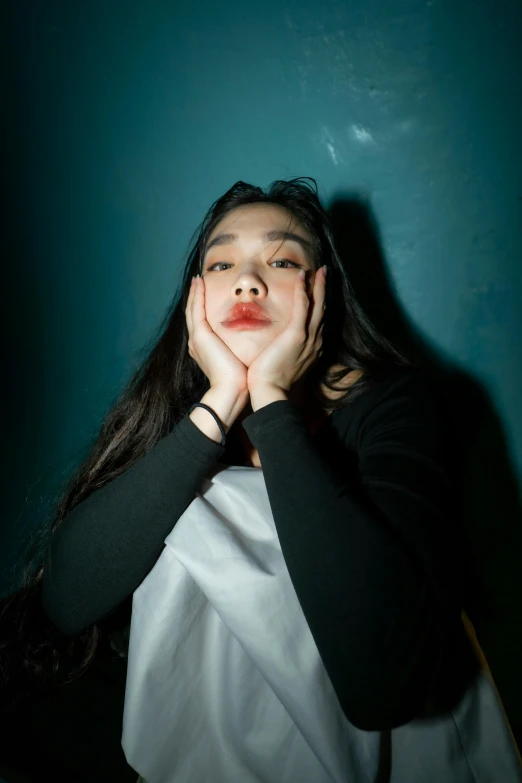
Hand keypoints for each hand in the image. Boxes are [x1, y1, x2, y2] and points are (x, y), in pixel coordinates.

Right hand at [185, 276, 248, 393]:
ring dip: (194, 292)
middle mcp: (196, 342)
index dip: (202, 307)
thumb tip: (249, 341)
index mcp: (204, 348)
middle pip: (193, 313)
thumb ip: (238, 347)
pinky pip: (196, 309)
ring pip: (192, 309)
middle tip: (198, 281)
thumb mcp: (238, 358)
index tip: (206, 292)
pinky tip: (199, 281)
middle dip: (195, 297)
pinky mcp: (200, 336)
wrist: (231, 390)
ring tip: (197, 279)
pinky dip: (196, 295)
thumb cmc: (239, 379)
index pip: (201, 322)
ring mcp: (196, 338)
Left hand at [247, 266, 326, 391]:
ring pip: (318, 305)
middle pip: (323, 310)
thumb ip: (285, 352)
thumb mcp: (283, 363)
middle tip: (325, 273)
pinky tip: (302, 276)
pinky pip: (304, 306)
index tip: (318, 290)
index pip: (318, 321)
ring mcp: (308, 337)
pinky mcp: (297, 334)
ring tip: (321, 270)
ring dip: (319, 285)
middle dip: (324, 291)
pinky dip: (304, 289)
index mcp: (311, 348)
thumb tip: (278, 346)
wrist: (269, 392)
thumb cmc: (270, 381)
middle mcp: (315, 341)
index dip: (320, 304)